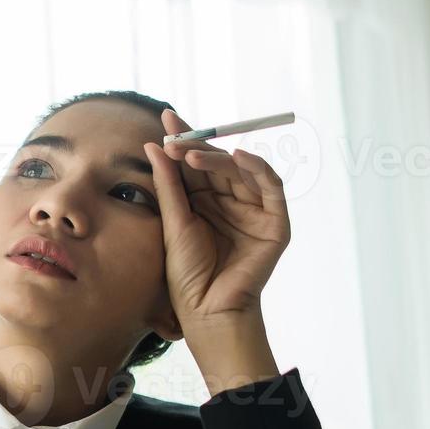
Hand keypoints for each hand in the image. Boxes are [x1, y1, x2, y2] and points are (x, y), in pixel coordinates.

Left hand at [141, 108, 290, 330]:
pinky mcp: (274, 224)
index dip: (184, 140)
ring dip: (219, 157)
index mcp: (204, 203)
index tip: (166, 117)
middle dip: (197, 144)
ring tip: (192, 153)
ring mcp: (253, 212)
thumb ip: (168, 185)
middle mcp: (230, 203)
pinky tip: (238, 156)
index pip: (195, 164)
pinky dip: (258, 168)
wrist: (205, 310)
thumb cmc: (186, 275)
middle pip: (218, 163)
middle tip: (175, 132)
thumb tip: (155, 146)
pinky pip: (271, 188)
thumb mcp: (173, 223)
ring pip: (241, 171)